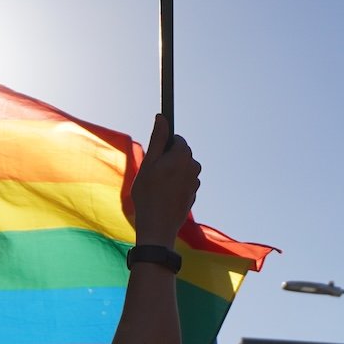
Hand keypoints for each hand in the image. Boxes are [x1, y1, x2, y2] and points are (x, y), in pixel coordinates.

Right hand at [129, 115, 199, 247]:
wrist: (157, 226)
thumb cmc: (148, 194)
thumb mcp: (148, 164)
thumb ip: (157, 139)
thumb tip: (162, 117)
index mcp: (182, 156)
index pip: (177, 139)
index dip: (164, 145)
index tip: (155, 154)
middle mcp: (193, 167)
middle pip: (181, 153)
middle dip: (168, 159)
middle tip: (153, 172)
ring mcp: (195, 182)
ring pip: (183, 168)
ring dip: (172, 172)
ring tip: (157, 186)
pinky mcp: (194, 194)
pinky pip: (184, 182)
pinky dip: (176, 185)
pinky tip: (164, 195)